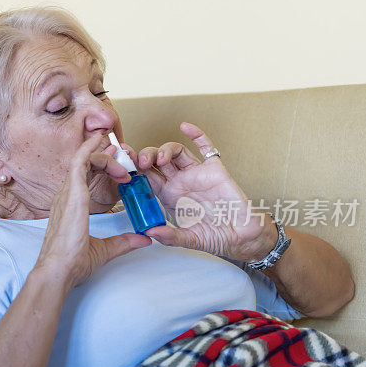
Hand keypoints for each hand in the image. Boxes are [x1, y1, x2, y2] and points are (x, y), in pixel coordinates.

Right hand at [35, 133, 151, 288]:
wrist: (60, 271)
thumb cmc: (72, 263)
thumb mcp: (104, 249)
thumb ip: (123, 241)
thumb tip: (142, 238)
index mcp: (71, 207)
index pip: (86, 178)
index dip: (104, 169)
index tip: (123, 173)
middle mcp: (66, 196)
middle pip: (85, 165)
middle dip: (107, 159)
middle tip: (126, 160)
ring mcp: (68, 193)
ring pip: (84, 160)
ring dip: (105, 157)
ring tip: (123, 160)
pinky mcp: (72, 194)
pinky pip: (80, 162)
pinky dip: (91, 149)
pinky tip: (103, 143)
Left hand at [133, 122, 277, 261]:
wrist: (241, 236)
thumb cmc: (215, 237)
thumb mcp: (189, 239)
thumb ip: (171, 237)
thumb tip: (151, 232)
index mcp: (168, 196)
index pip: (146, 178)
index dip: (135, 170)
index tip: (124, 165)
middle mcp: (179, 182)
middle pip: (157, 161)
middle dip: (145, 157)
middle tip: (140, 162)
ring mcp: (196, 174)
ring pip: (176, 152)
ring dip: (165, 150)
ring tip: (161, 159)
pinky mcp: (215, 169)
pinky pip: (206, 147)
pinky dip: (196, 135)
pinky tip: (185, 127)